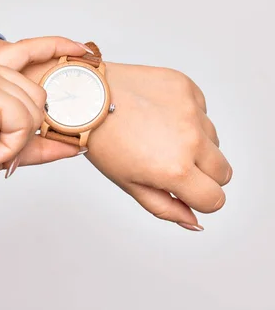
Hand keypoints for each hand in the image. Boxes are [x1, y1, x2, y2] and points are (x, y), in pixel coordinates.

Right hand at [0, 37, 88, 265]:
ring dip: (15, 141)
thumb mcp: (2, 146)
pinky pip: (23, 121)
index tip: (83, 50)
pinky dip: (9, 146)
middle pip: (38, 93)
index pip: (25, 51)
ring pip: (34, 108)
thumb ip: (36, 140)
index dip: (55, 47)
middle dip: (23, 131)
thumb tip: (75, 144)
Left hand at [21, 59, 231, 230]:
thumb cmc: (102, 142)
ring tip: (157, 136)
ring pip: (213, 140)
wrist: (86, 99)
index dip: (200, 200)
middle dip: (202, 175)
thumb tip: (194, 221)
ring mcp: (191, 111)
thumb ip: (165, 206)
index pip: (215, 199)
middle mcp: (190, 140)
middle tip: (170, 163)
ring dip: (195, 143)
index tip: (185, 191)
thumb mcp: (128, 183)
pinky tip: (157, 115)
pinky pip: (201, 111)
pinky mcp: (187, 88)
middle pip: (223, 172)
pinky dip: (187, 117)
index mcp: (174, 170)